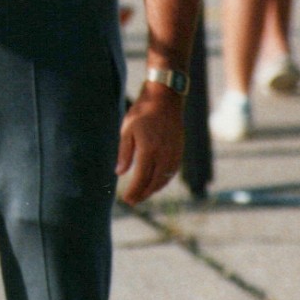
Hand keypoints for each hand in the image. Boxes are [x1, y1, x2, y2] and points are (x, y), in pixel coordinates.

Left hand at [115, 81, 185, 204]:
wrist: (165, 98)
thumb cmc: (143, 111)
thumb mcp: (127, 129)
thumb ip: (124, 152)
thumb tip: (120, 172)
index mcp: (149, 150)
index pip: (141, 178)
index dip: (134, 191)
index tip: (127, 199)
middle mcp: (164, 155)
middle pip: (154, 183)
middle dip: (143, 194)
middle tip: (133, 200)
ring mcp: (174, 153)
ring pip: (165, 179)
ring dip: (154, 189)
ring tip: (143, 194)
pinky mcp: (179, 150)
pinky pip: (172, 171)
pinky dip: (163, 180)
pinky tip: (156, 181)